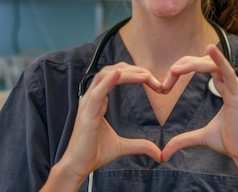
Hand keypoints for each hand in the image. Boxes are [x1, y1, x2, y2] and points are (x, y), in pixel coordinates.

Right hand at [58, 63, 163, 180]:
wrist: (78, 167)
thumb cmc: (94, 154)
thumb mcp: (122, 147)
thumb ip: (140, 145)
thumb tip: (159, 153)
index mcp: (98, 101)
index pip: (115, 76)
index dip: (134, 74)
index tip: (152, 81)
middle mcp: (92, 98)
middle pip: (112, 71)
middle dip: (133, 70)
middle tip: (152, 77)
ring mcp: (88, 104)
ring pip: (105, 76)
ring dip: (127, 73)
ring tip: (145, 76)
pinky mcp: (87, 114)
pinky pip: (97, 92)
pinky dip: (108, 80)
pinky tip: (119, 74)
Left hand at [161, 45, 237, 161]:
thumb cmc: (227, 141)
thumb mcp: (200, 137)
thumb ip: (182, 140)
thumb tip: (164, 153)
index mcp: (222, 87)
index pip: (202, 67)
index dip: (184, 69)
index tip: (166, 83)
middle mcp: (228, 84)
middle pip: (205, 62)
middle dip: (184, 65)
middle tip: (168, 75)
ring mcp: (233, 88)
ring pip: (213, 64)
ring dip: (193, 64)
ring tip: (176, 69)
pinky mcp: (236, 95)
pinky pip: (229, 72)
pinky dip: (220, 60)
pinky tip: (211, 48)